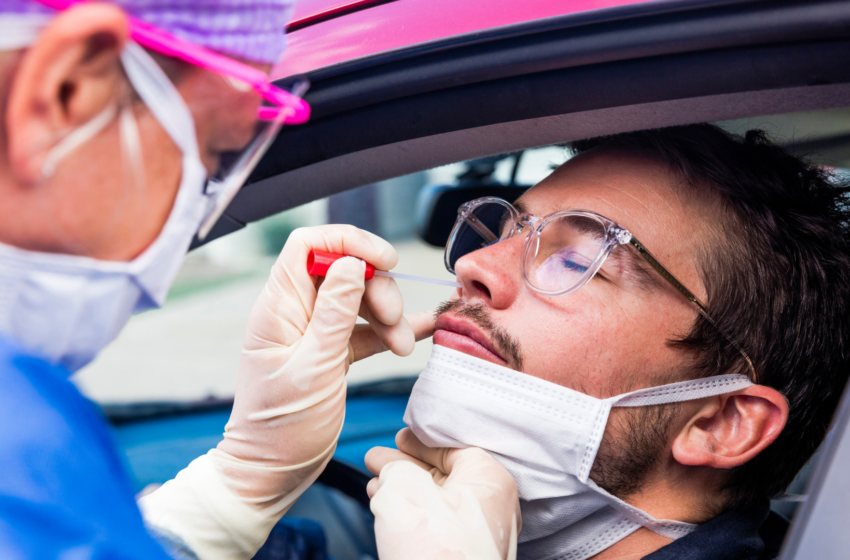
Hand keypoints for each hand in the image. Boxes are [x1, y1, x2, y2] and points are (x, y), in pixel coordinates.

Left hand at [140, 226, 434, 559]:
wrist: (272, 471)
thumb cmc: (281, 428)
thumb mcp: (314, 368)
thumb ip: (334, 313)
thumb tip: (351, 263)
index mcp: (278, 308)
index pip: (308, 245)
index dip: (349, 242)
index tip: (384, 261)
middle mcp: (294, 312)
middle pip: (343, 270)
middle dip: (378, 290)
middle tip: (395, 322)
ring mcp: (313, 331)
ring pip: (359, 297)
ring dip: (388, 315)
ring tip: (403, 347)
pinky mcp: (330, 351)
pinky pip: (365, 327)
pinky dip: (390, 330)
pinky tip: (417, 333)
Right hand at [365, 429, 520, 559]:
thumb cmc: (435, 552)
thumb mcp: (403, 491)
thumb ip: (395, 469)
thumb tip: (389, 467)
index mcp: (489, 479)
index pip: (453, 448)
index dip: (421, 442)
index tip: (400, 438)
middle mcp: (491, 506)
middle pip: (444, 475)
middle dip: (406, 467)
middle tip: (378, 460)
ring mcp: (479, 535)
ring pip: (437, 502)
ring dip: (403, 491)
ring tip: (375, 485)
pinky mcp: (464, 557)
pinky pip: (437, 526)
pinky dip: (411, 515)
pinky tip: (386, 511)